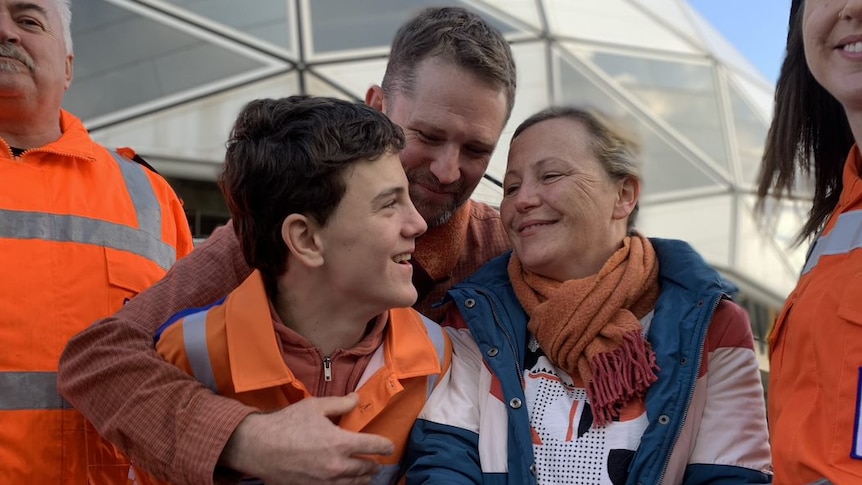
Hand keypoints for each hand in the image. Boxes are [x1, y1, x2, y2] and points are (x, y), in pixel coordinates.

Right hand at [220, 393, 393, 483]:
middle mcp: (337, 465)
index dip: (386, 446)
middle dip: (374, 464)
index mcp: (340, 443)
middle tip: (376, 461)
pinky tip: (346, 481)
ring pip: (354, 483)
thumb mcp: (315, 406)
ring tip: (366, 474)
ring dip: (363, 478)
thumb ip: (340, 404)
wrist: (259, 447)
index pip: (374, 446)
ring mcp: (325, 481)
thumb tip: (356, 398)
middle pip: (367, 469)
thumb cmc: (287, 424)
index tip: (389, 446)